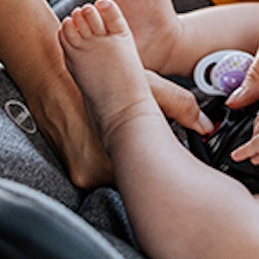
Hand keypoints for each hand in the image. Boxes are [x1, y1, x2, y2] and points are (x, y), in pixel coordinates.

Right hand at [23, 57, 211, 190]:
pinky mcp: (76, 178)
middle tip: (145, 146)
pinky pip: (100, 178)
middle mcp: (102, 171)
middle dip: (145, 164)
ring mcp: (86, 177)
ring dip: (124, 164)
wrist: (51, 79)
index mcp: (124, 150)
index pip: (156, 172)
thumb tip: (207, 126)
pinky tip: (102, 143)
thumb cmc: (97, 79)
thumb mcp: (144, 86)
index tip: (173, 163)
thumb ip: (179, 105)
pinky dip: (106, 163)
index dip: (166, 165)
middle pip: (138, 178)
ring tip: (118, 138)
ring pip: (120, 179)